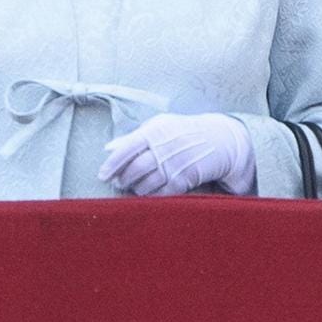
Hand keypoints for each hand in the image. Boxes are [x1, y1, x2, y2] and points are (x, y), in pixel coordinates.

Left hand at [98, 113, 255, 196]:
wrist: (219, 140)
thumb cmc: (184, 131)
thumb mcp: (161, 125)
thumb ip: (134, 136)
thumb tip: (108, 148)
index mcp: (155, 131)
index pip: (126, 148)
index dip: (112, 164)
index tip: (102, 175)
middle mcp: (164, 148)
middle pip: (135, 169)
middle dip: (123, 179)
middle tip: (119, 182)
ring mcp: (175, 165)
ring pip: (146, 183)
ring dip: (136, 188)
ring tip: (134, 187)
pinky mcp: (184, 179)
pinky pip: (161, 193)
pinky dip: (152, 195)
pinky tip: (149, 193)